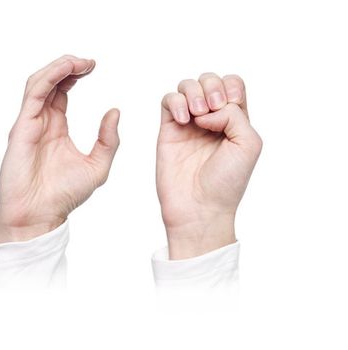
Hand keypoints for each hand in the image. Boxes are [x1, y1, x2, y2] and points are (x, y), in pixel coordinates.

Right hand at [0, 55, 120, 243]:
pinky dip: (49, 78)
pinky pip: (33, 95)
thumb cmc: (63, 197)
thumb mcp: (97, 165)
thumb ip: (108, 140)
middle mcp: (40, 122)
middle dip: (68, 66)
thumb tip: (114, 111)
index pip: (62, 91)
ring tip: (78, 62)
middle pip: (50, 82)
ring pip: (39, 83)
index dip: (75, 75)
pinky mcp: (22, 128)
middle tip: (89, 61)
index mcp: (56, 128)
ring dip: (58, 67)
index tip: (94, 66)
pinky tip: (66, 71)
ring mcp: (29, 124)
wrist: (39, 217)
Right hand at [158, 73, 260, 258]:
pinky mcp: (168, 130)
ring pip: (187, 86)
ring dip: (193, 92)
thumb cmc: (227, 182)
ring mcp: (188, 123)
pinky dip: (175, 103)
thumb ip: (234, 115)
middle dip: (212, 87)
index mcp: (235, 121)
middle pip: (210, 80)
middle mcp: (212, 118)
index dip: (231, 87)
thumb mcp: (249, 144)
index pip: (233, 85)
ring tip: (197, 116)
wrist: (199, 206)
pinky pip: (166, 101)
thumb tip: (206, 110)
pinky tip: (184, 122)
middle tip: (212, 110)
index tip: (231, 105)